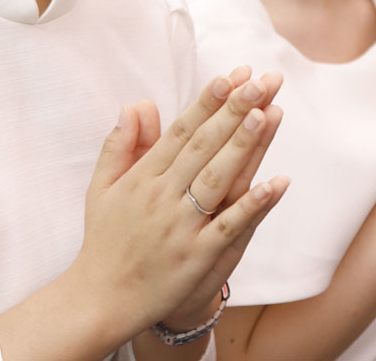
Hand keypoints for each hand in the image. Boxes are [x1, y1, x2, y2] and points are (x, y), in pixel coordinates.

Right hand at [70, 67, 289, 334]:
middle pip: (203, 147)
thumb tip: (135, 104)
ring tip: (265, 114)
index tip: (231, 76)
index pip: (181, 132)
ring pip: (216, 179)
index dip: (207, 103)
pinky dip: (252, 206)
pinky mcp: (196, 257)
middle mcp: (162, 197)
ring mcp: (180, 227)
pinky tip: (276, 183)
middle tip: (261, 81)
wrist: (99, 300)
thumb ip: (120, 145)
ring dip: (242, 146)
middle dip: (233, 111)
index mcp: (142, 177)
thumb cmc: (104, 241)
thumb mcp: (102, 188)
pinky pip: (229, 227)